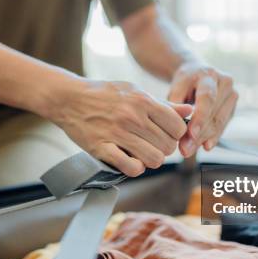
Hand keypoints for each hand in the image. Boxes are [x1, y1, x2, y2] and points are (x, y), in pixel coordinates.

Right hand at [52, 79, 191, 176]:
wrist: (69, 98)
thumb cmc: (104, 94)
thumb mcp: (135, 91)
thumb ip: (163, 104)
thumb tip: (189, 111)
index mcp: (142, 101)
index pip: (178, 126)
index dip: (177, 134)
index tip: (168, 134)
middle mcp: (132, 117)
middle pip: (168, 146)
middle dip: (165, 148)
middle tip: (155, 144)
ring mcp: (117, 133)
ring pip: (154, 159)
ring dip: (152, 160)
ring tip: (144, 153)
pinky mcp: (102, 148)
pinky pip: (131, 167)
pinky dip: (135, 167)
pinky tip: (131, 160)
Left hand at [168, 63, 237, 156]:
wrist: (197, 73)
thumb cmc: (184, 81)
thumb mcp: (176, 87)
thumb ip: (176, 105)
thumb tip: (177, 126)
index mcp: (209, 75)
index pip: (207, 98)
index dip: (200, 117)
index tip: (191, 134)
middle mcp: (225, 83)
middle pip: (213, 114)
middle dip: (199, 134)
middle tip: (185, 150)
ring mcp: (232, 95)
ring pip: (219, 122)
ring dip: (204, 139)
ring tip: (189, 150)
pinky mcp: (233, 107)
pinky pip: (223, 126)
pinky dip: (213, 137)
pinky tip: (205, 146)